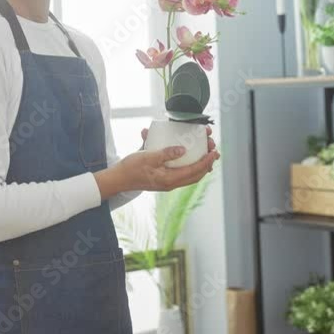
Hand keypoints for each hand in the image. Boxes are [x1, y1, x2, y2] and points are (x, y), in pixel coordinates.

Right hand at [94, 126, 218, 198]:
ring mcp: (167, 182)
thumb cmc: (131, 168)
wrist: (119, 179)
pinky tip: (187, 156)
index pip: (194, 171)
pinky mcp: (163, 179)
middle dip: (206, 163)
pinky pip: (181, 173)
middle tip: (212, 150)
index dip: (206, 161)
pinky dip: (188, 165)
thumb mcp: (148, 157)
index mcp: (170, 179)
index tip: (214, 151)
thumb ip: (166, 153)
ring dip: (199, 165)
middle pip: (195, 175)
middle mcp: (171, 183)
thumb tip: (183, 150)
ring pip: (190, 175)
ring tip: (205, 154)